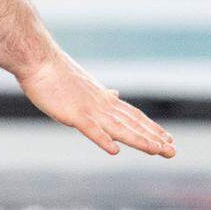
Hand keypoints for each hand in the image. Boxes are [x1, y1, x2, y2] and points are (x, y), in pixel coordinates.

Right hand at [17, 51, 175, 158]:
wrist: (37, 59)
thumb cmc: (55, 72)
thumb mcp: (83, 83)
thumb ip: (100, 93)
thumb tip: (115, 94)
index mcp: (102, 99)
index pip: (132, 115)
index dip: (150, 127)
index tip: (167, 138)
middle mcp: (101, 105)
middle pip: (132, 123)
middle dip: (153, 138)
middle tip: (173, 151)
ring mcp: (88, 109)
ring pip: (119, 128)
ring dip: (140, 140)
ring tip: (159, 150)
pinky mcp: (72, 114)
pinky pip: (90, 129)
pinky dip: (103, 139)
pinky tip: (114, 150)